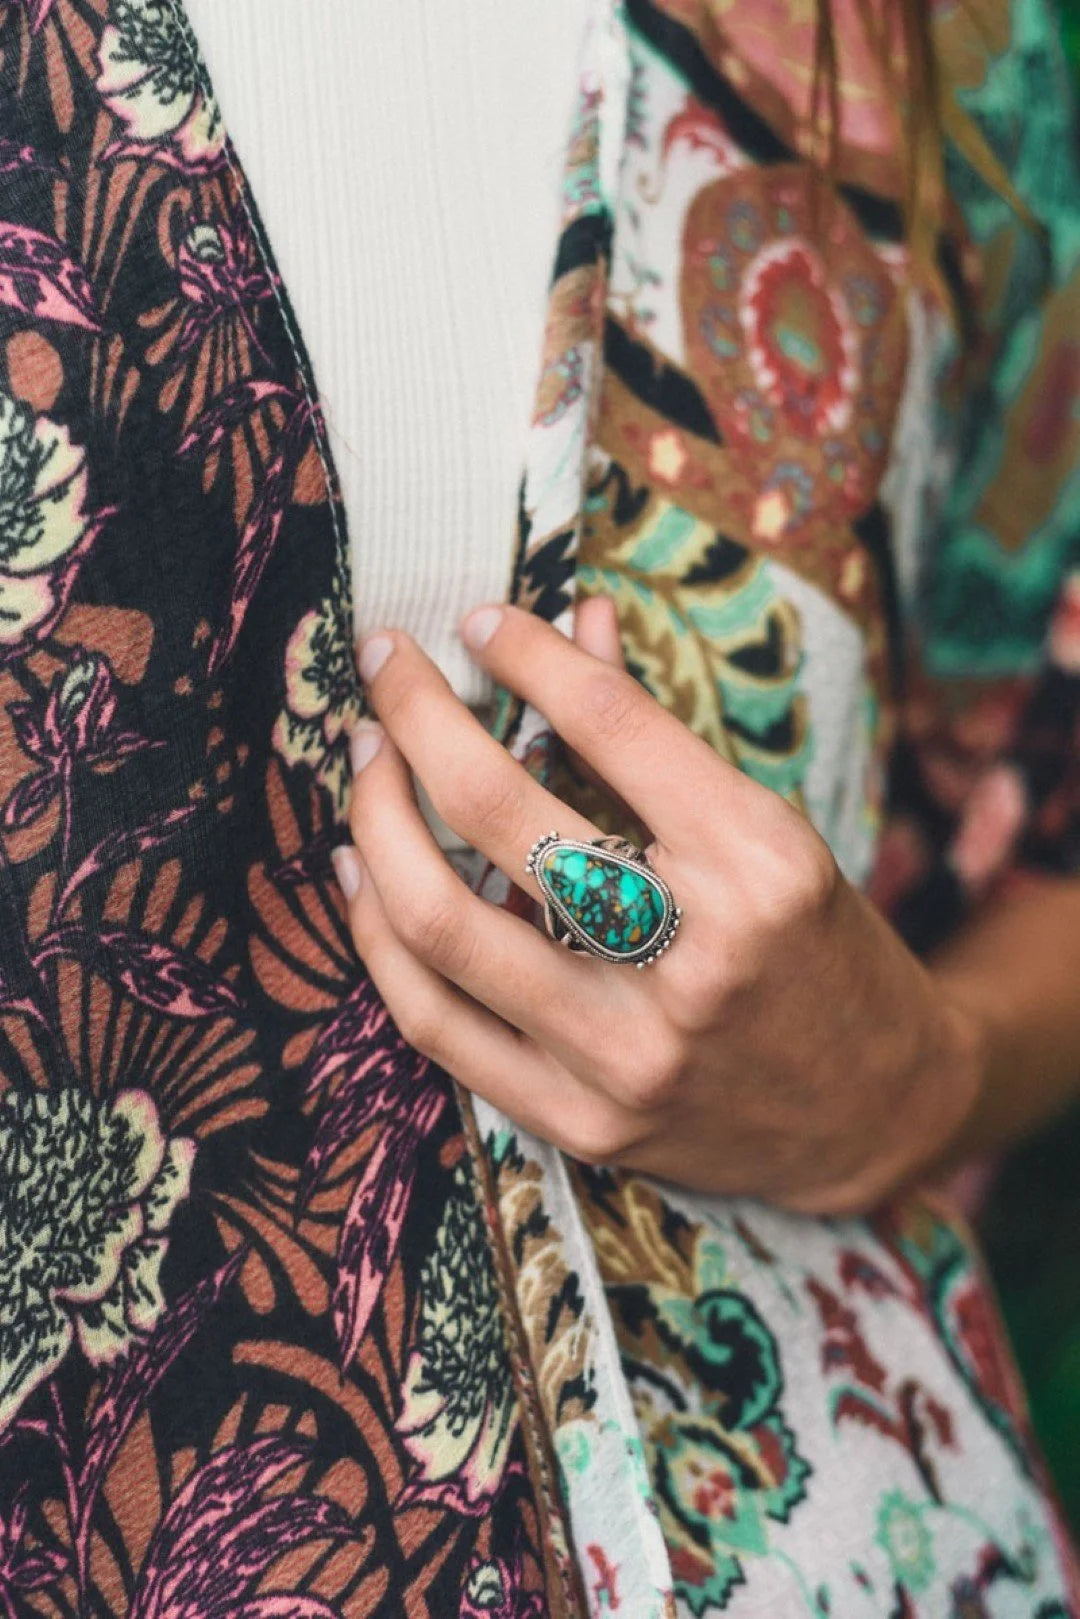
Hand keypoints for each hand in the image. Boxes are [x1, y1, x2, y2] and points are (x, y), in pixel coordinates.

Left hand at [333, 599, 985, 1214]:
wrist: (874, 1110)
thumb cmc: (817, 947)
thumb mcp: (767, 830)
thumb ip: (656, 737)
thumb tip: (575, 619)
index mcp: (756, 863)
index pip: (609, 723)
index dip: (527, 654)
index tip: (479, 622)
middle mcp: (692, 958)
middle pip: (500, 814)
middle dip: (419, 718)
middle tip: (386, 667)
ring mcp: (628, 1052)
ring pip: (442, 924)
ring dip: (377, 822)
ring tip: (365, 761)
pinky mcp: (581, 1120)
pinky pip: (437, 1024)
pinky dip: (379, 938)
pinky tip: (361, 873)